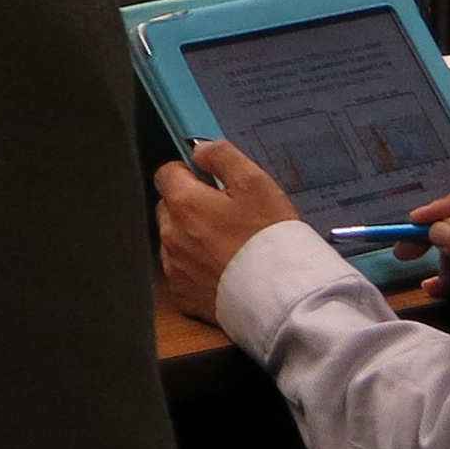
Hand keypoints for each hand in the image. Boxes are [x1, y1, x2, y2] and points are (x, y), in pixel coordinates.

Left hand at [155, 139, 308, 318]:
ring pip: (173, 240)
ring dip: (191, 237)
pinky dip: (195, 267)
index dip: (189, 174)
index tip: (209, 182)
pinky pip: (180, 271)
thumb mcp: (256, 184)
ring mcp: (174, 267)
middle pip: (169, 207)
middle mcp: (171, 234)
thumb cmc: (271, 240)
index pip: (167, 173)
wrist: (282, 298)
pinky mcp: (182, 294)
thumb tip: (200, 150)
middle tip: (225, 215)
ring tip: (227, 245)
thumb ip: (223, 157)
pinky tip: (222, 269)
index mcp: (184, 203)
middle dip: (190, 206)